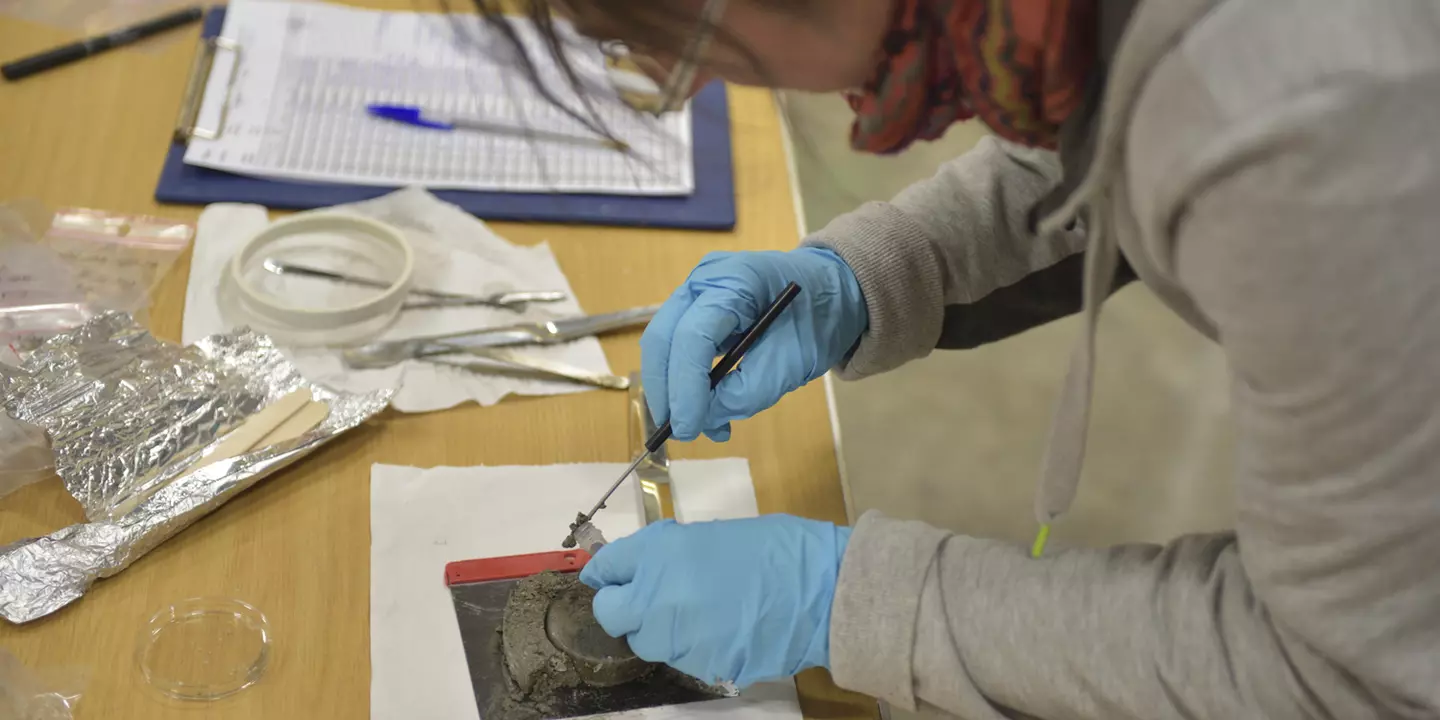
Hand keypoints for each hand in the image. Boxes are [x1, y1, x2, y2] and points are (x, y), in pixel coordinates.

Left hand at [580, 516, 851, 687]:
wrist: (822, 591)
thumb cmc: (777, 549)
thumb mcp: (713, 535)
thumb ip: (669, 553)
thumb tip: (642, 568)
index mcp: (660, 554)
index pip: (607, 568)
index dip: (608, 571)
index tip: (609, 575)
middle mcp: (657, 598)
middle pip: (611, 614)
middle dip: (623, 605)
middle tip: (647, 598)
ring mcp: (677, 640)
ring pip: (646, 641)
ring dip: (659, 628)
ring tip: (697, 613)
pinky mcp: (701, 668)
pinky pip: (683, 658)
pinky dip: (694, 646)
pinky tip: (722, 630)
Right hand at [641, 248, 866, 441]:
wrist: (833, 292)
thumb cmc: (820, 320)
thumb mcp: (792, 364)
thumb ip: (745, 393)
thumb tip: (703, 420)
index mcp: (735, 279)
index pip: (692, 335)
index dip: (684, 386)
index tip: (687, 428)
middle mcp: (705, 278)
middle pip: (664, 337)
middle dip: (666, 390)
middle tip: (680, 431)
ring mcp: (697, 290)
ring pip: (665, 344)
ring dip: (672, 389)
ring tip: (699, 425)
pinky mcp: (697, 308)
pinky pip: (679, 346)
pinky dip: (685, 380)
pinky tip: (704, 409)